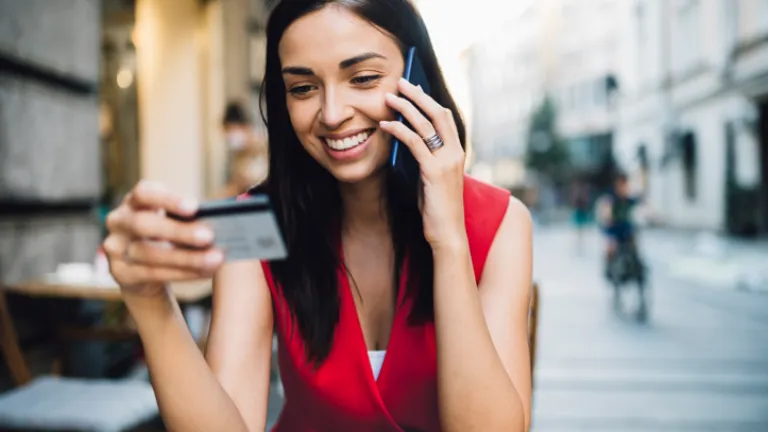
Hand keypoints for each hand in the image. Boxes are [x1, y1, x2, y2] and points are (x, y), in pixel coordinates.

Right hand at [103, 180, 224, 295]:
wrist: (143, 272)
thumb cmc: (167, 236)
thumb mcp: (173, 221)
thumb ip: (189, 218)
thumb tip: (223, 221)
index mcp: (134, 202)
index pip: (144, 193)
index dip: (167, 199)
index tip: (194, 207)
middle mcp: (119, 221)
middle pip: (144, 225)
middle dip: (178, 231)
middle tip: (209, 236)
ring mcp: (115, 248)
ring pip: (150, 254)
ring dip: (187, 258)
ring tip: (215, 258)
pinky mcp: (120, 273)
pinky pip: (153, 274)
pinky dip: (183, 273)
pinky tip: (205, 271)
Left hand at [380, 78, 465, 250]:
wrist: (447, 233)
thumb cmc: (436, 207)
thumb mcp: (431, 177)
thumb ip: (424, 157)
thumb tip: (405, 138)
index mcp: (458, 152)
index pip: (445, 117)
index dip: (428, 100)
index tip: (413, 88)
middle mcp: (456, 152)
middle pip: (437, 113)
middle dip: (418, 95)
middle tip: (400, 82)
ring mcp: (447, 161)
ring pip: (425, 124)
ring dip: (405, 107)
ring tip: (388, 97)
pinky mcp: (434, 172)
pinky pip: (414, 143)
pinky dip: (398, 130)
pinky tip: (385, 125)